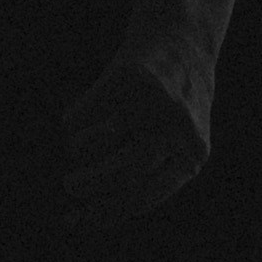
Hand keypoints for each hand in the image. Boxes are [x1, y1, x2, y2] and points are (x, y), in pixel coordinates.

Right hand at [61, 23, 219, 228]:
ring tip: (74, 155)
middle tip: (69, 186)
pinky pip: (87, 112)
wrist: (182, 44)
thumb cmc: (169, 110)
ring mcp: (152, 102)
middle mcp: (176, 128)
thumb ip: (141, 177)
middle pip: (125, 170)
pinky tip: (78, 123)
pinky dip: (74, 124)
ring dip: (78, 154)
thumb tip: (77, 217)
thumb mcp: (175, 144)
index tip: (81, 218)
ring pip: (101, 141)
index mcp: (192, 154)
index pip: (146, 195)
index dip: (108, 211)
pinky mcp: (129, 78)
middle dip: (90, 185)